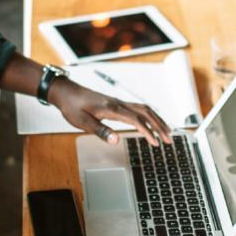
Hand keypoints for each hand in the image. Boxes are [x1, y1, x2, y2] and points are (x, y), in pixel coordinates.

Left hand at [48, 78, 172, 146]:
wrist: (65, 92)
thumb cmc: (72, 106)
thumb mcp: (82, 122)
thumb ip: (101, 131)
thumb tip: (117, 140)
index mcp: (111, 108)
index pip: (136, 120)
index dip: (148, 131)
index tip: (156, 143)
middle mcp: (118, 103)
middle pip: (146, 112)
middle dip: (159, 125)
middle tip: (170, 139)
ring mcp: (119, 102)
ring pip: (144, 109)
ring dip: (157, 120)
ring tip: (166, 132)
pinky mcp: (117, 104)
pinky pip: (138, 109)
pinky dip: (149, 116)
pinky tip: (152, 123)